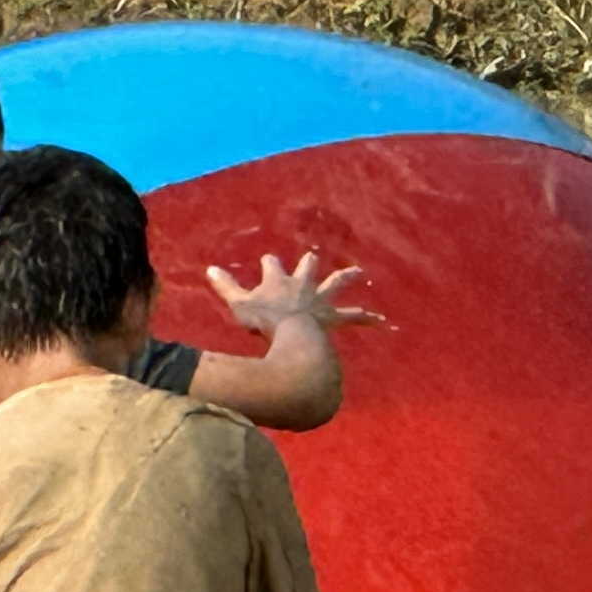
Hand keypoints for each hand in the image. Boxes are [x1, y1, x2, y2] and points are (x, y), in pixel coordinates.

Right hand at [210, 252, 381, 338]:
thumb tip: (209, 269)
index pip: (273, 265)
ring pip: (335, 284)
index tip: (268, 260)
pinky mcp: (332, 318)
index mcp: (279, 280)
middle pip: (308, 267)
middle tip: (313, 257)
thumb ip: (225, 287)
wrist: (293, 335)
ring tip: (358, 271)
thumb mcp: (239, 304)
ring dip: (346, 276)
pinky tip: (382, 320)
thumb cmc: (264, 321)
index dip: (269, 263)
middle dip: (310, 263)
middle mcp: (302, 285)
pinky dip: (367, 318)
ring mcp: (319, 301)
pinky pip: (353, 318)